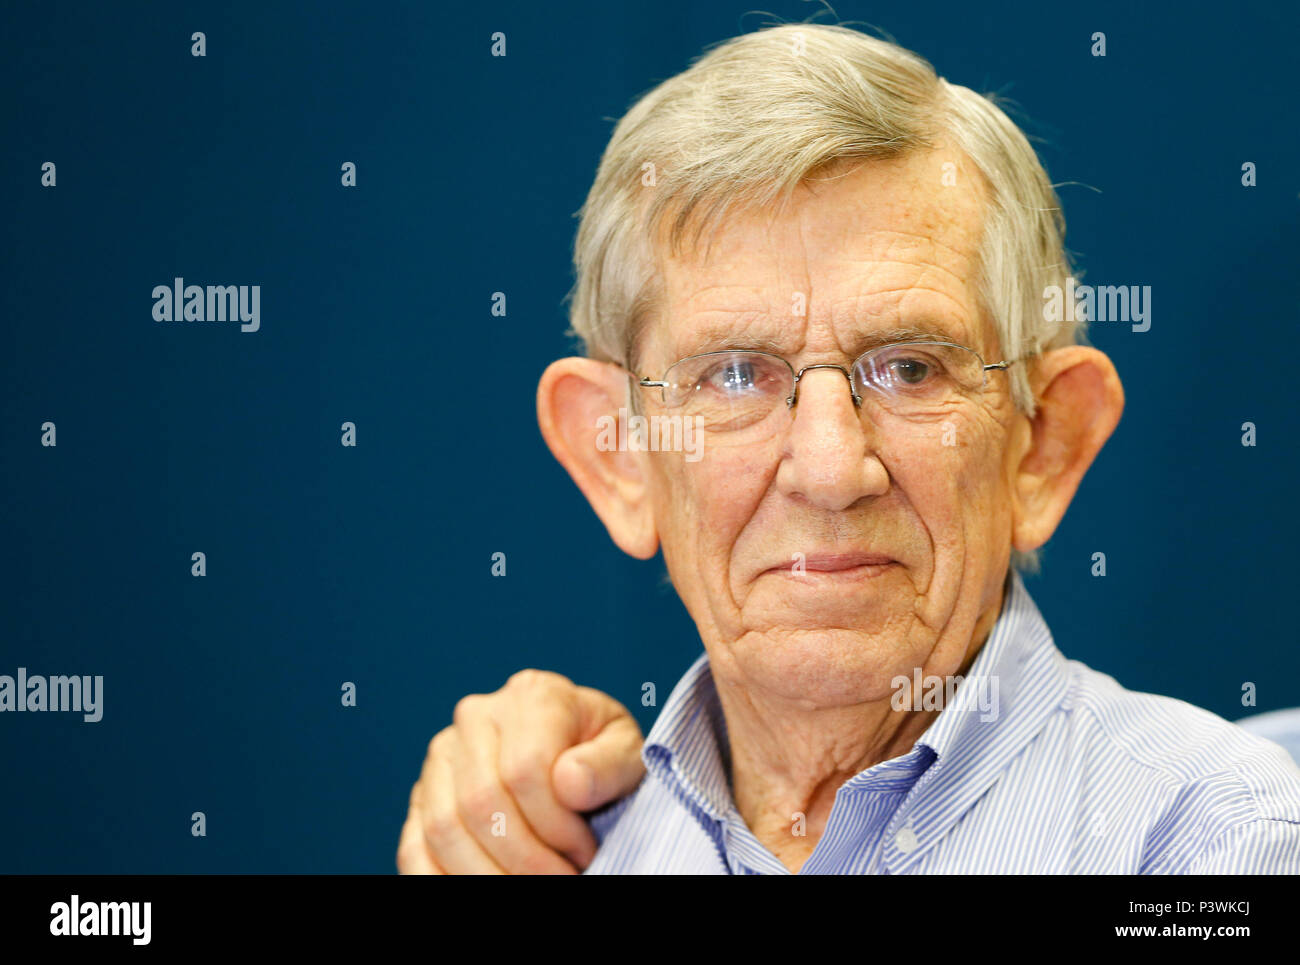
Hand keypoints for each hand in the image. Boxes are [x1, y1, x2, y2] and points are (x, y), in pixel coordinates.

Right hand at [397, 669, 644, 873]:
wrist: (575, 753)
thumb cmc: (601, 756)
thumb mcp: (625, 752)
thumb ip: (608, 765)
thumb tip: (569, 783)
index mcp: (533, 696)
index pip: (525, 770)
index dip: (556, 826)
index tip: (585, 852)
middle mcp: (478, 716)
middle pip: (481, 803)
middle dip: (525, 859)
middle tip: (561, 879)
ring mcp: (444, 754)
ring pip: (444, 829)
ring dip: (488, 876)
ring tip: (531, 887)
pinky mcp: (423, 793)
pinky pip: (414, 846)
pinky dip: (441, 880)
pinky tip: (483, 888)